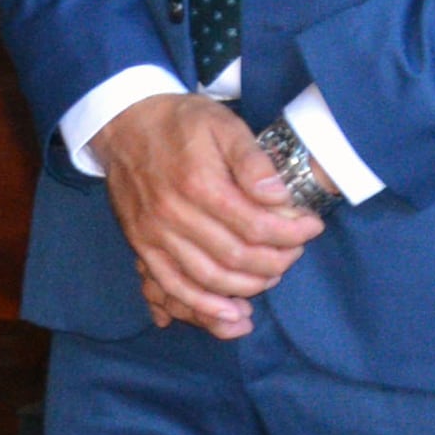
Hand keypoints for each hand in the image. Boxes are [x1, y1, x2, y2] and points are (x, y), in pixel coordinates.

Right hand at [97, 92, 317, 341]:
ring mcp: (154, 234)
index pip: (257, 225)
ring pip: (209, 277)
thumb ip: (252, 160)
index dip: (292, 233)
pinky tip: (230, 312)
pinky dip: (203, 305)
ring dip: (247, 286)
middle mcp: (174, 214)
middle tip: (294, 252)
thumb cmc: (179, 123)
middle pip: (237, 257)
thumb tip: (278, 196)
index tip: (311, 227)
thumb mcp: (223, 124)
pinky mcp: (141, 245)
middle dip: (276, 261)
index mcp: (199, 184)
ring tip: (271, 275)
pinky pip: (172, 285)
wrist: (123, 124)